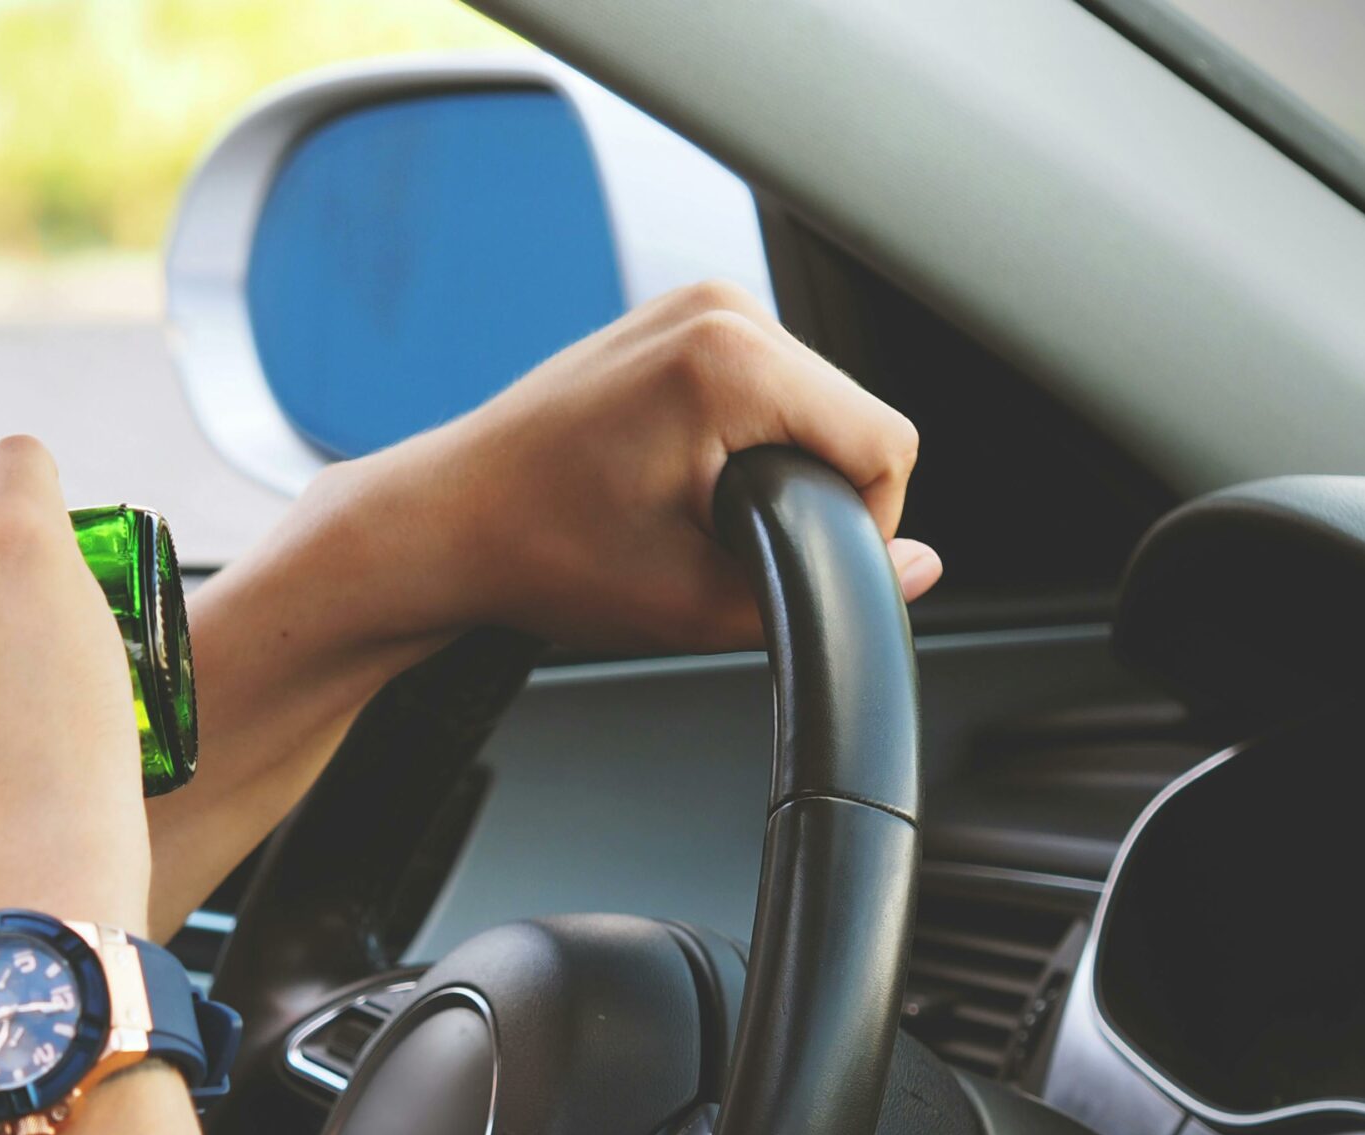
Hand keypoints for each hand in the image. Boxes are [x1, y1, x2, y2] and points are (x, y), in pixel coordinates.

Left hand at [337, 279, 940, 654]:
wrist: (445, 526)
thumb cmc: (542, 555)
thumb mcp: (696, 601)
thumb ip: (825, 589)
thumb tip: (919, 568)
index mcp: (732, 360)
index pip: (886, 442)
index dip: (867, 524)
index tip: (798, 565)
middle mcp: (720, 309)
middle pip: (852, 414)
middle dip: (816, 490)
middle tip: (726, 545)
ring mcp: (695, 303)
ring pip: (812, 399)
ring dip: (782, 462)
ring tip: (692, 513)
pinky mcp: (676, 318)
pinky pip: (764, 381)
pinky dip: (747, 435)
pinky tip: (680, 477)